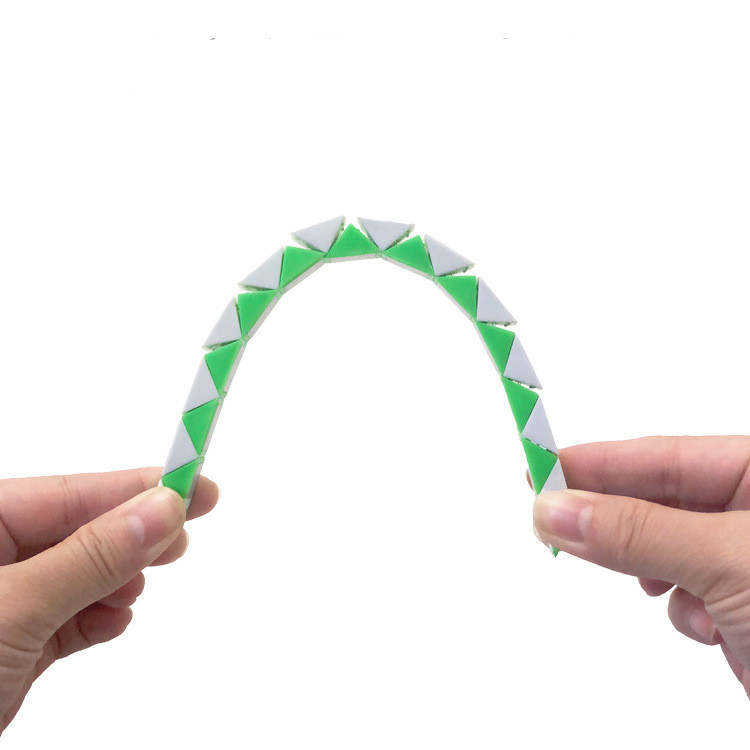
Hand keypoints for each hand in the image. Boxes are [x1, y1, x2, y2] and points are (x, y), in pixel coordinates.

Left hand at [0, 468, 218, 733]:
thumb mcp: (15, 609)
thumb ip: (92, 557)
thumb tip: (161, 510)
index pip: (71, 491)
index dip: (138, 485)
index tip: (193, 477)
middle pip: (78, 530)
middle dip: (131, 534)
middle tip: (187, 529)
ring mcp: (1, 602)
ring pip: (77, 575)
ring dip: (116, 580)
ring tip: (140, 587)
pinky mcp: (10, 645)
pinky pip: (67, 616)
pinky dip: (97, 617)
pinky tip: (117, 618)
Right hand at [532, 436, 749, 696]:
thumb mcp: (730, 561)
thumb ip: (636, 532)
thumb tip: (556, 509)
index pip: (662, 456)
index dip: (596, 460)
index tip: (538, 464)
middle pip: (658, 500)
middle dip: (614, 517)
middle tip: (548, 515)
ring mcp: (748, 560)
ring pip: (663, 550)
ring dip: (653, 571)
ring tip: (660, 587)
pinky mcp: (742, 607)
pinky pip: (684, 593)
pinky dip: (682, 610)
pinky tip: (708, 626)